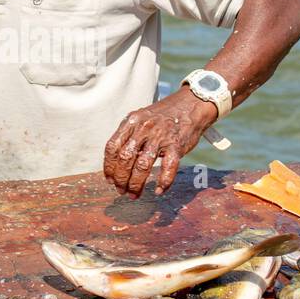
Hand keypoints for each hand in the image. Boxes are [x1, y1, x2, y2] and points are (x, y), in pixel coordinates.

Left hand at [102, 88, 218, 197]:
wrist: (191, 104)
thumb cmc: (164, 116)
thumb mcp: (141, 118)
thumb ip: (129, 135)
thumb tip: (117, 162)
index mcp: (131, 121)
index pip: (112, 147)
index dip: (108, 166)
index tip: (109, 179)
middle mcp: (143, 128)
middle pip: (125, 158)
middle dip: (120, 179)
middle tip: (121, 190)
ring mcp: (160, 136)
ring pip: (142, 165)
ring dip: (136, 184)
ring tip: (134, 194)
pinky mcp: (177, 145)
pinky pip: (168, 167)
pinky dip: (164, 181)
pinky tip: (159, 190)